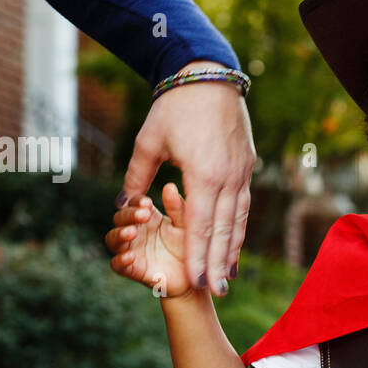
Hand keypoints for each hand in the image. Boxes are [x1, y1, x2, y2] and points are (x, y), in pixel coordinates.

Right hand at [105, 182, 196, 298]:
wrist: (195, 278)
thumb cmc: (191, 247)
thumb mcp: (188, 225)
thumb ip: (178, 208)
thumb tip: (170, 186)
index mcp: (149, 219)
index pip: (133, 204)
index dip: (136, 201)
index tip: (148, 203)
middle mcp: (137, 232)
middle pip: (120, 218)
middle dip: (128, 215)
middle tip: (143, 214)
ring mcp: (132, 250)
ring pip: (113, 239)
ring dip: (119, 234)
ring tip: (132, 232)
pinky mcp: (133, 270)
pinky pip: (117, 265)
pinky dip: (120, 260)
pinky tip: (130, 256)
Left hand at [116, 59, 255, 297]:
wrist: (209, 76)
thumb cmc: (174, 106)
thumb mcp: (148, 140)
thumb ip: (136, 175)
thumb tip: (121, 204)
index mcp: (203, 173)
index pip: (200, 225)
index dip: (198, 256)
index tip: (196, 281)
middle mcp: (228, 178)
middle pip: (223, 230)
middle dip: (218, 264)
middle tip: (217, 292)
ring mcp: (241, 173)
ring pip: (238, 221)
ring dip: (232, 251)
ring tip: (228, 277)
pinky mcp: (246, 167)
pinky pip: (244, 206)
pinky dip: (239, 229)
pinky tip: (235, 246)